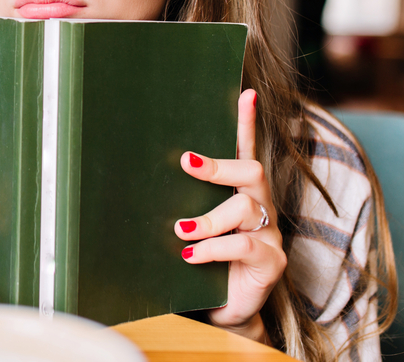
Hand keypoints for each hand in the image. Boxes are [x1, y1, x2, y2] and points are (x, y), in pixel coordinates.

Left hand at [175, 89, 285, 343]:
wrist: (223, 310)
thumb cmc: (203, 263)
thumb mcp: (190, 229)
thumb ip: (177, 205)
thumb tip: (132, 179)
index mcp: (241, 192)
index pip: (245, 150)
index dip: (246, 123)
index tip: (245, 92)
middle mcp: (261, 206)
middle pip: (251, 171)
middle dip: (218, 165)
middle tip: (186, 162)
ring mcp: (270, 233)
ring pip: (245, 207)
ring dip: (208, 218)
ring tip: (181, 230)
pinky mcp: (271, 261)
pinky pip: (244, 244)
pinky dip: (214, 248)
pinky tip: (192, 256)